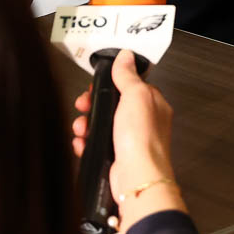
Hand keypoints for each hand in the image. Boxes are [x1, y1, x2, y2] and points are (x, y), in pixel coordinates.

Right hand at [72, 49, 185, 233]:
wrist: (136, 177)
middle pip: (111, 104)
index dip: (110, 83)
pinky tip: (82, 142)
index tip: (96, 85)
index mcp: (152, 104)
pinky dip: (86, 142)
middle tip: (83, 105)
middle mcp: (143, 121)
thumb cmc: (142, 139)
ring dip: (86, 124)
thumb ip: (128, 75)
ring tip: (81, 128)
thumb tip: (126, 57)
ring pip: (101, 124)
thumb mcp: (135, 96)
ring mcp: (129, 139)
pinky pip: (96, 143)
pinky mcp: (116, 155)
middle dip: (92, 104)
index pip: (129, 84)